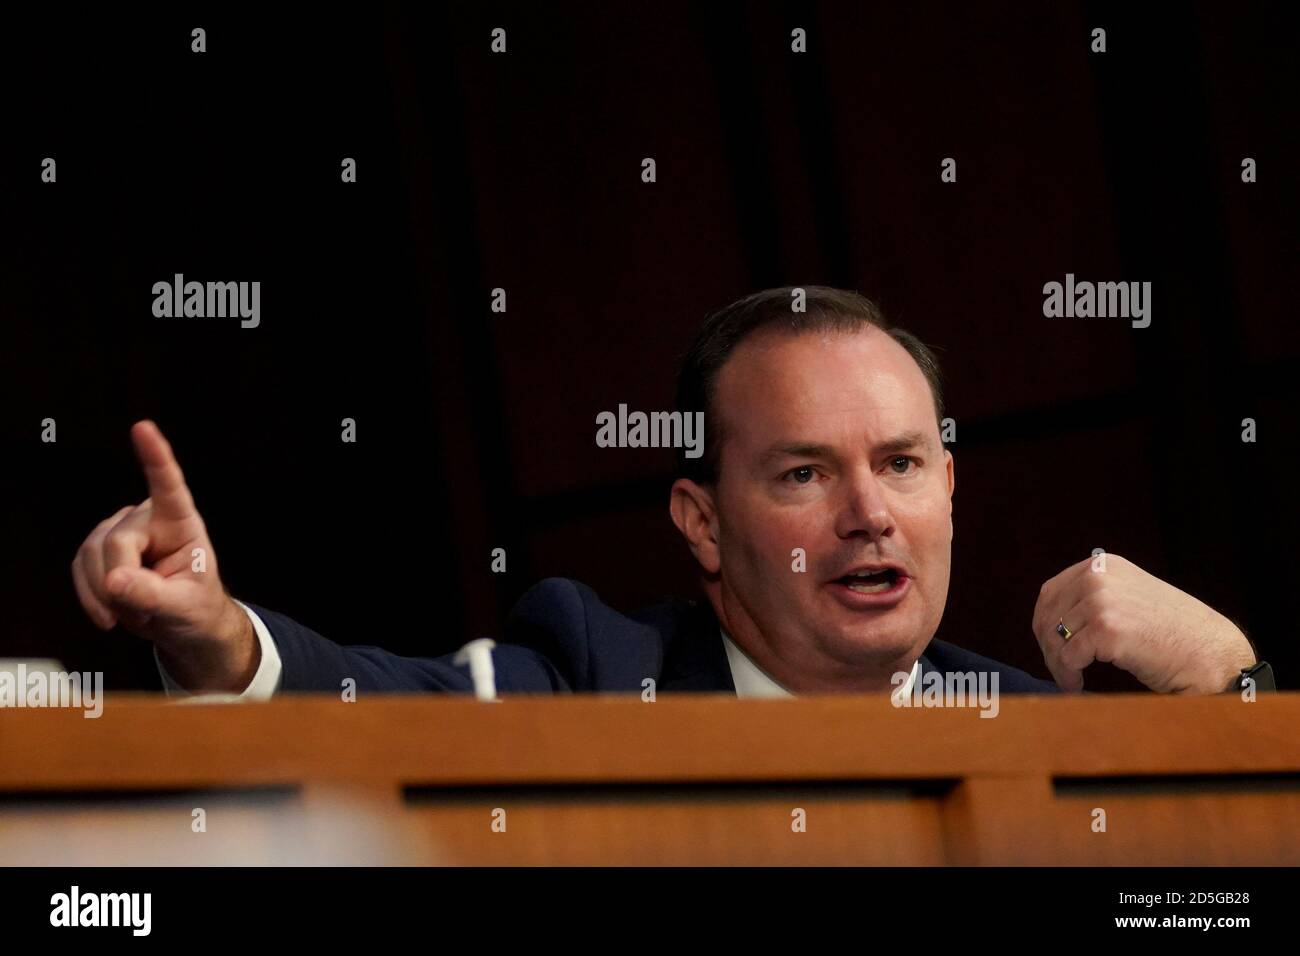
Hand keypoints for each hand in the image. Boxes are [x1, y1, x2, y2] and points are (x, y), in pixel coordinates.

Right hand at [71, 420, 258, 691]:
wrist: (182, 625)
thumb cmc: (195, 607)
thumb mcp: (185, 607)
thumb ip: (153, 595)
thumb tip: (114, 581)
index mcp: (181, 522)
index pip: (168, 486)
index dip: (155, 456)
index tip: (143, 428)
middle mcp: (148, 519)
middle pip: (116, 542)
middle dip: (123, 585)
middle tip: (147, 613)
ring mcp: (119, 531)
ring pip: (91, 556)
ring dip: (107, 596)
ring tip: (138, 613)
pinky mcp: (98, 550)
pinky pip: (79, 569)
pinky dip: (91, 598)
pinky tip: (112, 612)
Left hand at [1031, 553, 1255, 693]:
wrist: (1214, 655)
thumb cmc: (1175, 634)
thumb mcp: (1131, 597)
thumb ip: (1096, 597)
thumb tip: (1050, 619)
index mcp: (1104, 565)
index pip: (1052, 592)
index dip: (1044, 623)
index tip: (1050, 645)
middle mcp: (1099, 576)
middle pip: (1048, 615)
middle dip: (1048, 647)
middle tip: (1059, 669)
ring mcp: (1102, 601)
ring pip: (1055, 639)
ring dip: (1058, 665)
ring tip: (1070, 680)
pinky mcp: (1106, 630)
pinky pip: (1068, 658)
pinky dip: (1068, 675)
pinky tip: (1077, 685)